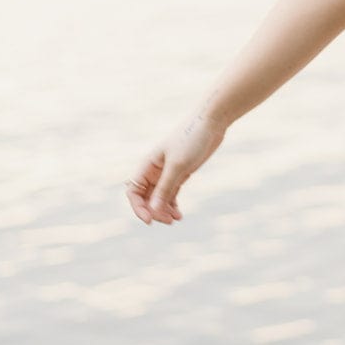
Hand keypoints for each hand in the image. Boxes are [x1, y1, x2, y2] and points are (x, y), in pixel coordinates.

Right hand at [125, 109, 226, 224]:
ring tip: (175, 219)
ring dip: (164, 210)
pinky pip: (171, 194)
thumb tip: (152, 210)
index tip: (149, 220)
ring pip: (159, 198)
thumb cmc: (191, 140)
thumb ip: (165, 188)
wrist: (211, 124)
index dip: (138, 207)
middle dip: (153, 211)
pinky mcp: (181, 173)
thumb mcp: (178, 166)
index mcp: (147, 165)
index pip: (133, 192)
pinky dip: (173, 205)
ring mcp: (167, 173)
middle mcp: (154, 170)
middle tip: (168, 221)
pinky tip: (179, 215)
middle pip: (145, 197)